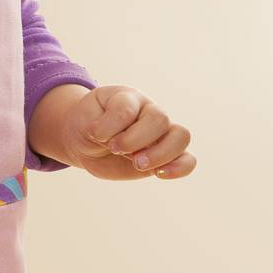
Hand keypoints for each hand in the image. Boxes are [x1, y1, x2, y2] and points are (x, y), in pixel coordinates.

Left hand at [58, 85, 196, 180]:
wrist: (86, 141)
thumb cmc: (88, 124)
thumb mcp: (85, 119)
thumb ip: (101, 125)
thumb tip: (118, 141)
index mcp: (128, 98)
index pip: (128, 108)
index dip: (113, 125)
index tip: (96, 135)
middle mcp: (149, 112)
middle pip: (160, 118)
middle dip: (136, 140)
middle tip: (115, 149)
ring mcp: (160, 134)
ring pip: (181, 136)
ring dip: (160, 153)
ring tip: (137, 164)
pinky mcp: (165, 157)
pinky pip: (188, 159)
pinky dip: (180, 168)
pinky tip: (160, 174)